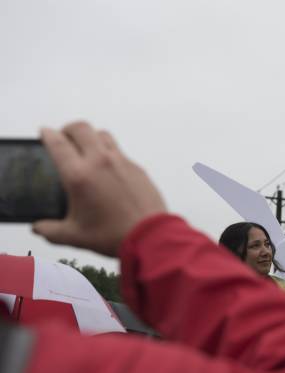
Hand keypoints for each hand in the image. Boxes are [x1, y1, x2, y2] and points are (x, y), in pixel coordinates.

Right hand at [32, 122, 166, 256]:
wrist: (149, 236)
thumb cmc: (114, 235)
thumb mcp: (74, 236)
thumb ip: (50, 230)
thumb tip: (39, 227)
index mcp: (79, 175)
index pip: (58, 143)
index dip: (48, 134)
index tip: (44, 133)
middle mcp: (100, 162)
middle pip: (80, 128)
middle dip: (68, 129)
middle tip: (63, 138)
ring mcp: (121, 162)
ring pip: (102, 134)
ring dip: (90, 136)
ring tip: (85, 148)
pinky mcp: (137, 168)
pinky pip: (120, 151)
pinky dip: (109, 153)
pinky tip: (107, 168)